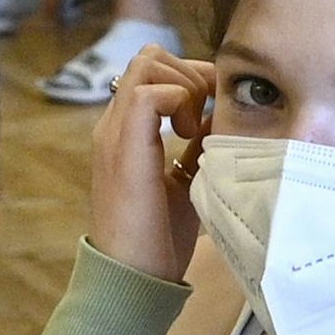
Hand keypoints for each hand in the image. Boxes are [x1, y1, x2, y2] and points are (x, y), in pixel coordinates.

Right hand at [85, 50, 218, 281]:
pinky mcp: (122, 147)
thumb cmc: (158, 240)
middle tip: (207, 111)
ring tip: (193, 126)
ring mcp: (115, 133)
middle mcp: (115, 125)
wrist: (132, 277)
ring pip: (147, 64)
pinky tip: (186, 134)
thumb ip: (196, 147)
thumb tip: (219, 119)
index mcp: (127, 132)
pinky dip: (177, 102)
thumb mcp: (187, 181)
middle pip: (150, 57)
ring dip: (184, 84)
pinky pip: (146, 93)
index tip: (215, 107)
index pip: (154, 71)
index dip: (191, 77)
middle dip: (190, 72)